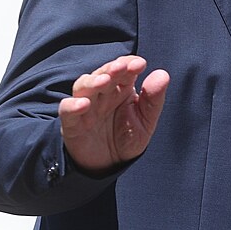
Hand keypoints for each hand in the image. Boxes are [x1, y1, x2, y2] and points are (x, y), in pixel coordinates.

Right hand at [58, 56, 169, 172]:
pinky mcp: (72, 123)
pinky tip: (83, 104)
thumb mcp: (146, 121)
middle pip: (103, 74)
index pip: (123, 70)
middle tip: (121, 67)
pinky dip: (72, 105)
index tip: (140, 64)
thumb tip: (163, 74)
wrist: (110, 165)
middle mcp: (102, 94)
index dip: (129, 64)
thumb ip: (154, 99)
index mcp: (122, 89)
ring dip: (93, 82)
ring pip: (83, 86)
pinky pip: (67, 110)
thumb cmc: (127, 137)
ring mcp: (86, 107)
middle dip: (111, 69)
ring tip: (104, 81)